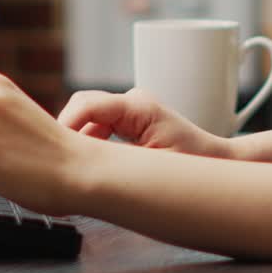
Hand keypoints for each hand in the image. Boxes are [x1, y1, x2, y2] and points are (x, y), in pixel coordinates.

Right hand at [57, 87, 230, 157]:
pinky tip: (90, 168)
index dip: (65, 126)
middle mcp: (132, 101)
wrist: (217, 162)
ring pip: (86, 118)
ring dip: (78, 142)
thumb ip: (113, 162)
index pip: (87, 104)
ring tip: (73, 171)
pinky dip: (89, 145)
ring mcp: (130, 109)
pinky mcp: (128, 120)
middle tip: (58, 166)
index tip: (54, 152)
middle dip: (66, 134)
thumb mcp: (151, 167)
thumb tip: (81, 164)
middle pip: (82, 107)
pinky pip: (97, 127)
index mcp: (138, 106)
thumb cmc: (192, 164)